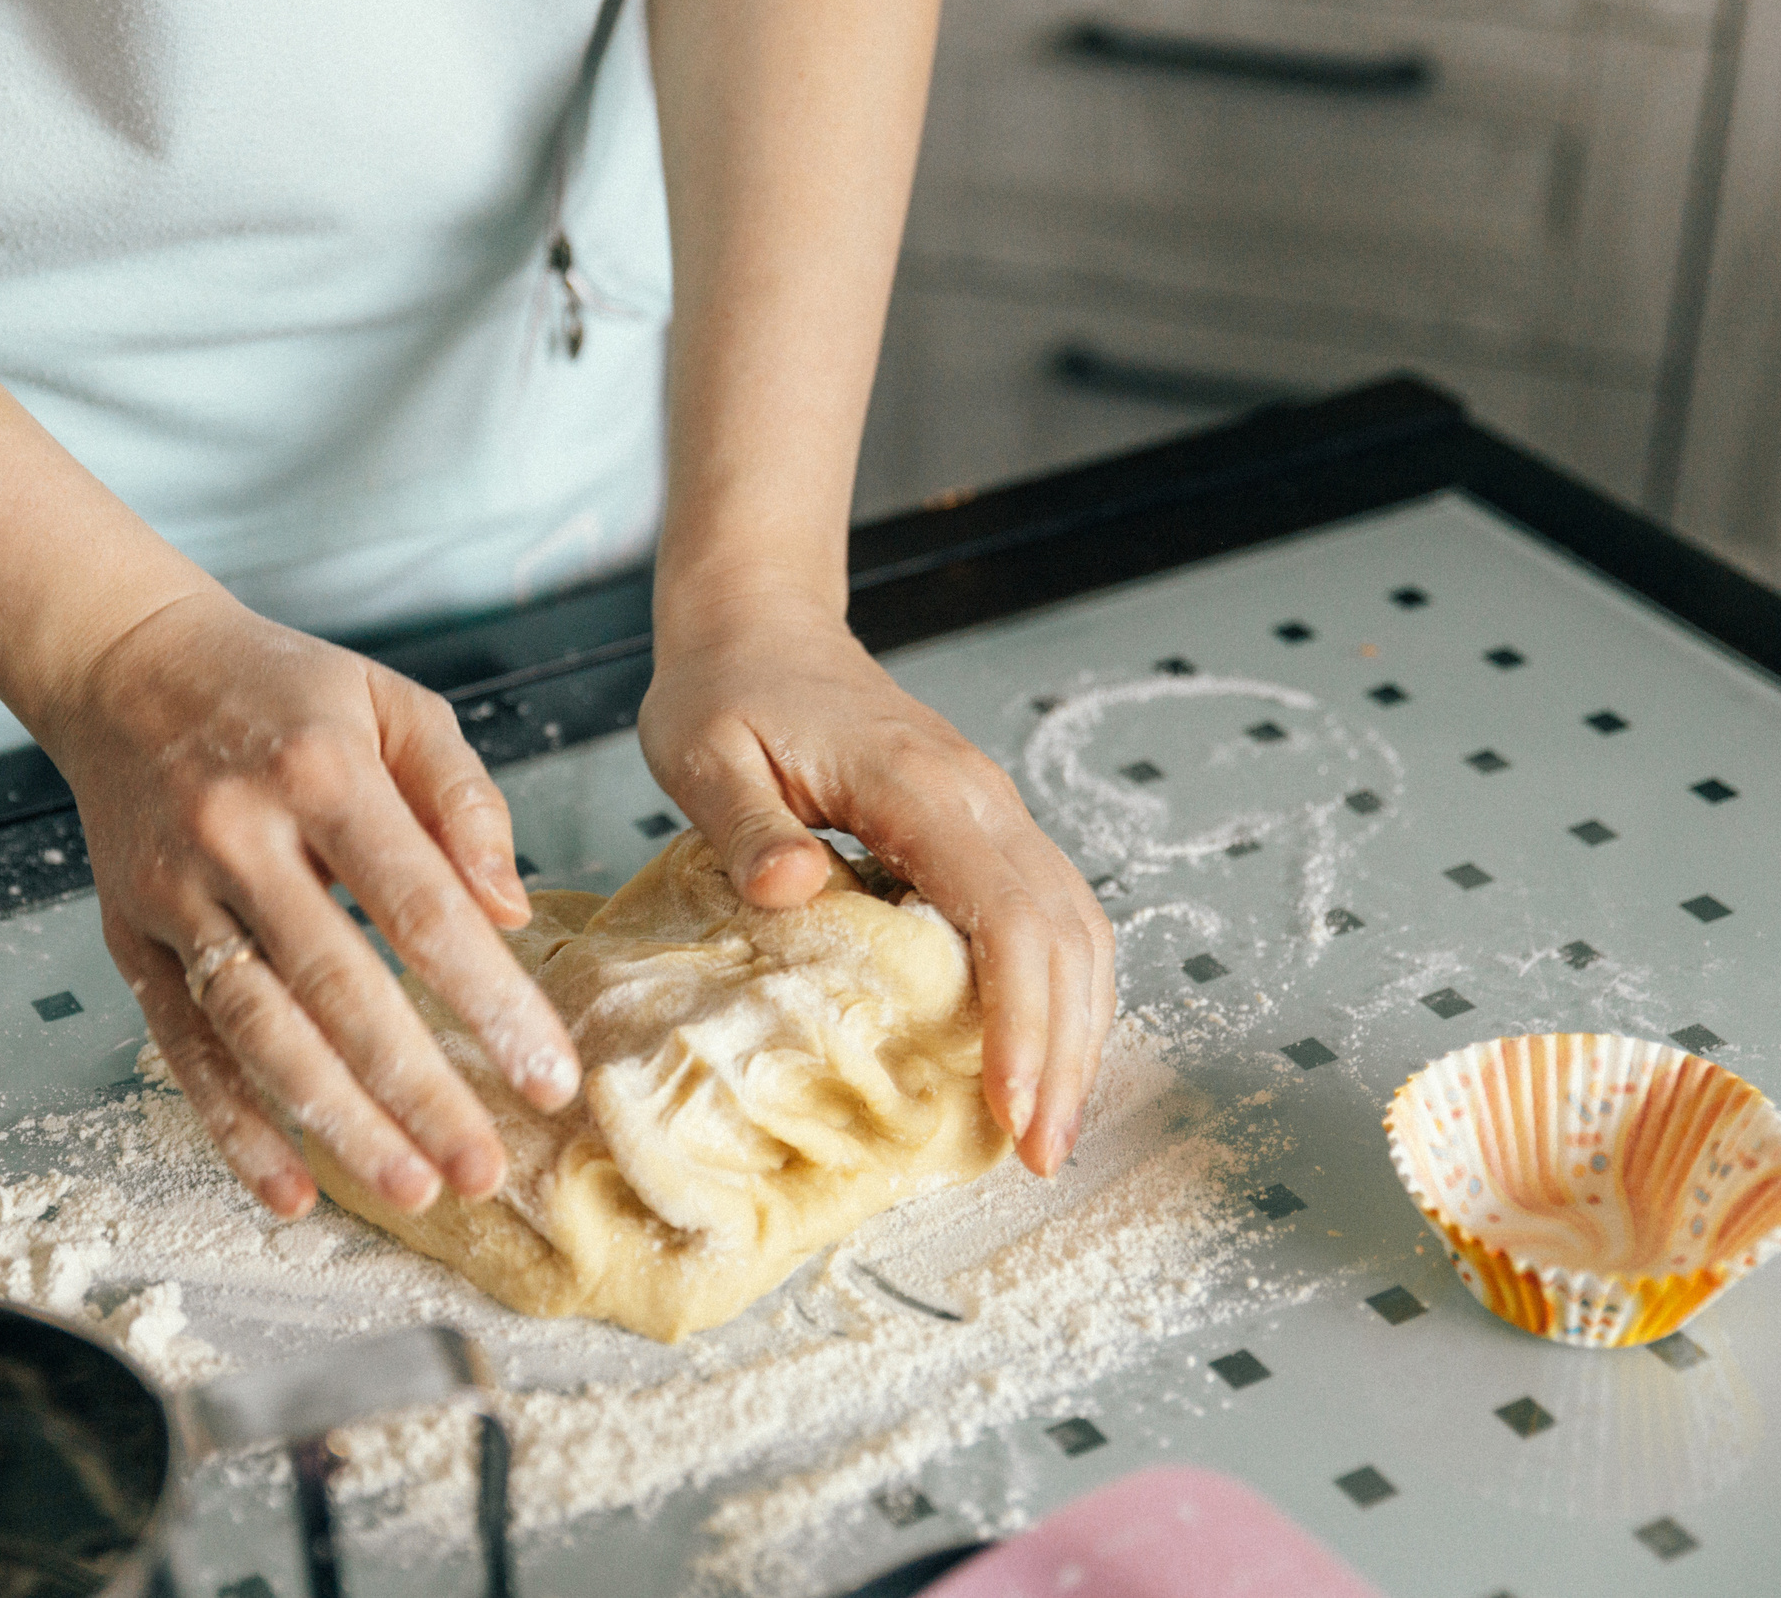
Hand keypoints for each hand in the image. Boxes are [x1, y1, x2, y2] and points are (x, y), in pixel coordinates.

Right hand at [39, 587, 579, 1218]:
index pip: (418, 906)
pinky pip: (185, 1048)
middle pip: (338, 987)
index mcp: (321, 773)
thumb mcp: (393, 701)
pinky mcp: (133, 939)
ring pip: (260, 1031)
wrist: (124, 663)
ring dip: (337, 1122)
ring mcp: (177, 895)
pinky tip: (290, 1188)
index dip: (487, 998)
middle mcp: (240, 837)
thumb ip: (464, 799)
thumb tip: (513, 911)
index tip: (547, 1073)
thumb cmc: (281, 690)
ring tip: (411, 1187)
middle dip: (417, 1090)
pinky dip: (232, 1127)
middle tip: (483, 1166)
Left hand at [638, 596, 1113, 1175]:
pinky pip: (1048, 914)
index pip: (1007, 914)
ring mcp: (990, 811)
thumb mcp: (703, 754)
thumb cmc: (725, 689)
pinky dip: (1057, 989)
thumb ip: (748, 827)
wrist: (759, 624)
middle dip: (1067, 1051)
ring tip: (1047, 1126)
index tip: (1015, 1111)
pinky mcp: (980, 828)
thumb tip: (794, 890)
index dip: (1023, 1021)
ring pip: (1076, 926)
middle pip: (1065, 934)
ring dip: (1077, 1028)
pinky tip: (1035, 1052)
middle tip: (1040, 1156)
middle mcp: (979, 799)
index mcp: (920, 787)